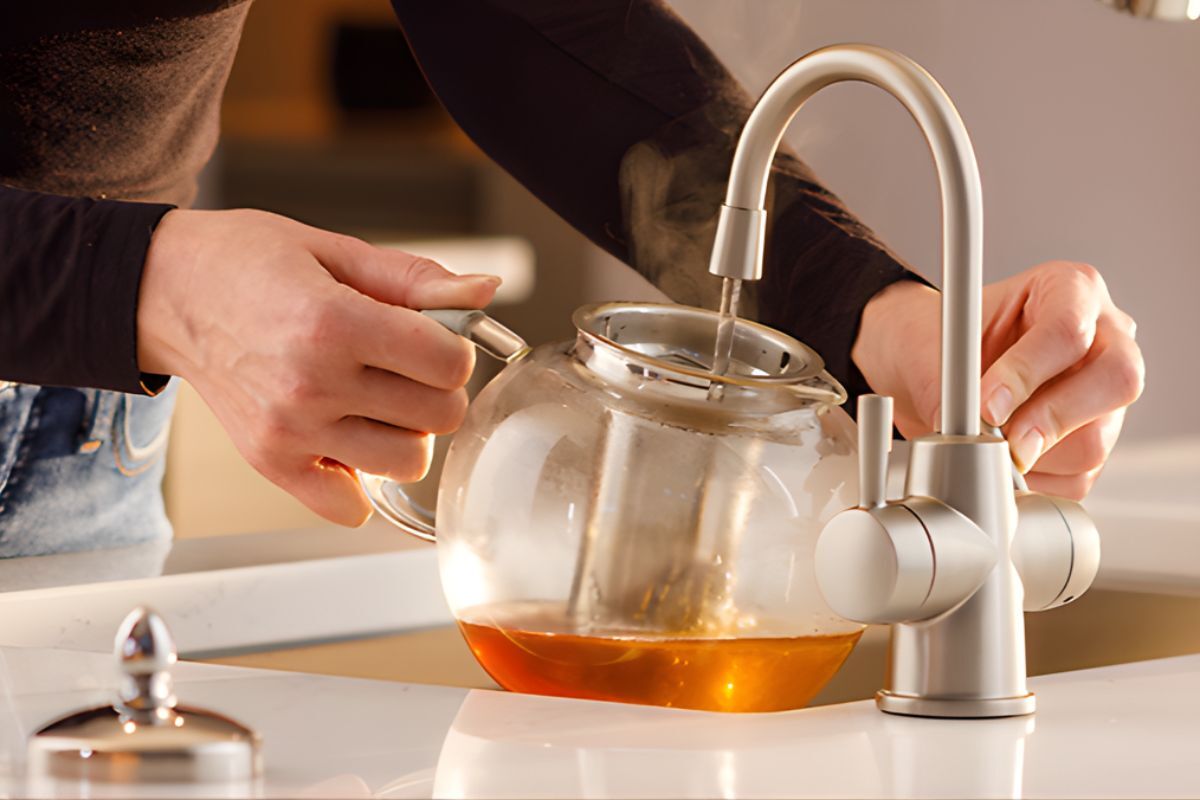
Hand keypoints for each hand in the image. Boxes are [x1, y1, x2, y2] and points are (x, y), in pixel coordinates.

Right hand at [137, 208, 500, 524]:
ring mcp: (290, 432)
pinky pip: (349, 507)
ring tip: (377, 398)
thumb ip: (417, 279)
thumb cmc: (247, 263)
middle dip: (437, 388)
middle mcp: (312, 385)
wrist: (166, 292)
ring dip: (406, 432)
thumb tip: (484, 292)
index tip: (434, 339)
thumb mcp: (336, 250)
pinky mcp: (272, 463)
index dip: (454, 348)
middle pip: (437, 416)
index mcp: (333, 323)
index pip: (447, 363)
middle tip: (405, 366)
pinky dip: (362, 482)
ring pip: (407, 461)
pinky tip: (351, 437)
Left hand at [852, 262, 1143, 498]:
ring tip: (987, 446)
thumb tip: (967, 436)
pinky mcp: (1095, 438)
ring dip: (1035, 457)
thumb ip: (950, 386)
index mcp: (1069, 289)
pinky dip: (1035, 482)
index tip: (987, 405)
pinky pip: (1079, 476)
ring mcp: (1104, 391)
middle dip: (1052, 419)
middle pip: (1116, 381)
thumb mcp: (931, 347)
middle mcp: (1103, 336)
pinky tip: (1001, 464)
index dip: (1027, 374)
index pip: (1069, 330)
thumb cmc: (933, 341)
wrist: (922, 368)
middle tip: (1004, 442)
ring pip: (1096, 440)